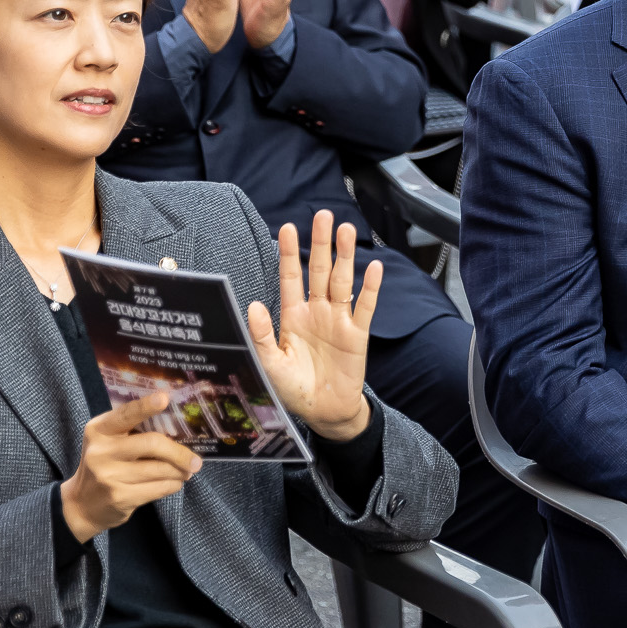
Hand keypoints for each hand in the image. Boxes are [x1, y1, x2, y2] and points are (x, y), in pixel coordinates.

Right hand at [60, 394, 201, 541]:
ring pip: (160, 469)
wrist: (81, 505)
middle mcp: (101, 451)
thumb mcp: (109, 443)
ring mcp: (108, 476)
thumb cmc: (105, 465)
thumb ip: (133, 432)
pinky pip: (158, 488)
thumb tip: (179, 427)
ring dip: (180, 471)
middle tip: (196, 461)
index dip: (146, 406)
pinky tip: (174, 483)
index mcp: (99, 430)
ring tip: (186, 471)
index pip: (126, 414)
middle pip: (152, 444)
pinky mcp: (119, 497)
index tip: (165, 398)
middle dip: (180, 453)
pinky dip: (172, 485)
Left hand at [247, 210, 379, 441]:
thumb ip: (261, 334)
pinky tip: (374, 268)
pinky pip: (366, 307)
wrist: (323, 411)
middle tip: (322, 216)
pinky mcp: (357, 334)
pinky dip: (371, 288)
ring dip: (345, 256)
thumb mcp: (269, 363)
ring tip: (347, 230)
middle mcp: (316, 312)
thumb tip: (252, 305)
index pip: (290, 278)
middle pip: (320, 270)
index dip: (289, 254)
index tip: (287, 228)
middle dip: (321, 243)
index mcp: (292, 317)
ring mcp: (338, 320)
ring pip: (343, 281)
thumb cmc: (292, 389)